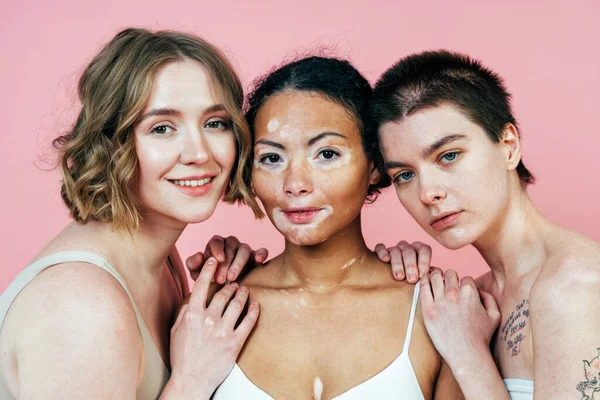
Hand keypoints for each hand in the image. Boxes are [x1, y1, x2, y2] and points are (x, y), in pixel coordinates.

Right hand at [169, 257, 259, 396]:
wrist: (191, 381)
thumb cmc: (182, 356)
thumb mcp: (176, 331)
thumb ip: (185, 311)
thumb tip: (193, 296)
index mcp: (192, 314)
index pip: (201, 285)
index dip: (208, 270)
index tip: (213, 260)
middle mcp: (208, 319)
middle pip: (223, 293)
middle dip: (230, 285)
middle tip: (234, 282)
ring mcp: (222, 331)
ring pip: (237, 304)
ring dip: (243, 294)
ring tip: (245, 290)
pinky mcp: (234, 343)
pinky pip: (248, 321)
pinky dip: (254, 310)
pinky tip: (256, 305)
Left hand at [186, 235, 268, 283]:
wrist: (221, 287)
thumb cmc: (208, 276)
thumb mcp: (196, 272)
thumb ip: (193, 264)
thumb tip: (200, 256)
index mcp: (216, 243)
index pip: (217, 242)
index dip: (218, 250)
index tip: (218, 260)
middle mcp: (231, 243)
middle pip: (231, 247)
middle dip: (226, 263)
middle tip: (220, 279)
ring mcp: (244, 249)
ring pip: (244, 249)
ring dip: (238, 263)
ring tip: (232, 279)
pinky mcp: (255, 256)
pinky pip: (262, 251)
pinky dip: (261, 254)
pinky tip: (259, 261)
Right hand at [374, 240, 431, 282]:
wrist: (396, 285)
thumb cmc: (413, 281)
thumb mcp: (423, 278)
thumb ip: (430, 274)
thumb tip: (439, 275)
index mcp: (419, 250)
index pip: (424, 249)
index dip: (424, 261)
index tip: (422, 275)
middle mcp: (407, 247)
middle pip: (410, 251)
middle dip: (411, 265)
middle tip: (412, 280)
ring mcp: (394, 249)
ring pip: (396, 250)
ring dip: (398, 263)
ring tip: (399, 277)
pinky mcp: (381, 252)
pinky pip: (380, 247)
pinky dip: (383, 252)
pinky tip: (385, 260)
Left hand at [420, 268, 500, 368]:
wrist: (467, 354)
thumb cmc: (481, 337)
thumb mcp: (495, 315)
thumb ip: (488, 298)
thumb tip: (478, 290)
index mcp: (470, 292)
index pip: (465, 278)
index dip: (465, 285)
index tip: (462, 292)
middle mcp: (454, 293)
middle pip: (449, 274)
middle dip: (451, 278)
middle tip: (449, 286)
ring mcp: (439, 301)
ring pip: (435, 276)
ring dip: (436, 277)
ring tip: (436, 283)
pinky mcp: (428, 309)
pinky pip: (422, 287)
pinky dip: (424, 282)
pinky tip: (425, 284)